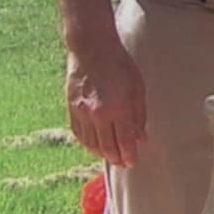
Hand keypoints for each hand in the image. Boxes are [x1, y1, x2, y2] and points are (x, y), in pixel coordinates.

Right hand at [65, 39, 146, 167]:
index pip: (125, 141)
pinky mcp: (71, 108)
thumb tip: (142, 138)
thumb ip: (140, 115)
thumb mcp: (138, 89)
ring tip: (110, 157)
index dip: (129, 155)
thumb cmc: (120, 65)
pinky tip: (94, 146)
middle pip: (107, 146)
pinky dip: (87, 143)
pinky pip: (78, 133)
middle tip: (123, 163)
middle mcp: (98, 114)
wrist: (92, 49)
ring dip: (101, 153)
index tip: (132, 162)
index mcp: (119, 109)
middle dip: (116, 158)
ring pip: (91, 143)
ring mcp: (82, 112)